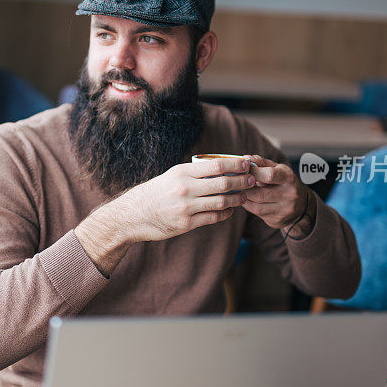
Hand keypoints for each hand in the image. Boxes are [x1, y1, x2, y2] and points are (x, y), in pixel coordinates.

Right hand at [75, 157, 254, 274]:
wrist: (133, 214)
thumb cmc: (155, 192)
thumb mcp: (173, 175)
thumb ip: (194, 172)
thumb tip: (222, 167)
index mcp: (182, 172)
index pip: (216, 165)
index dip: (236, 164)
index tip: (247, 162)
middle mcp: (185, 188)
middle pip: (224, 183)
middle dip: (243, 181)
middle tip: (253, 180)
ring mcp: (186, 207)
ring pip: (222, 201)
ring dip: (238, 199)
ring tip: (245, 196)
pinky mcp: (186, 223)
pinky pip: (214, 217)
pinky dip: (226, 213)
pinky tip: (230, 210)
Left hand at [242, 155, 310, 230]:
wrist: (302, 205)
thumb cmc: (284, 182)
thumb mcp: (277, 169)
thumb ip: (261, 163)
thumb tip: (245, 158)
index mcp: (288, 177)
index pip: (269, 175)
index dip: (252, 172)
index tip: (242, 170)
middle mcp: (289, 194)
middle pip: (260, 193)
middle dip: (244, 188)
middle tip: (235, 183)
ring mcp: (284, 209)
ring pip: (256, 205)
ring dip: (244, 198)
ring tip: (238, 191)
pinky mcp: (278, 220)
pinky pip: (257, 213)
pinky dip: (247, 205)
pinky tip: (244, 199)